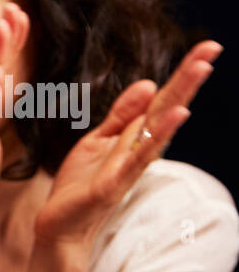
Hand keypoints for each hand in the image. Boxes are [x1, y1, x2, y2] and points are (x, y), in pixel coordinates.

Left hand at [33, 40, 221, 248]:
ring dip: (179, 98)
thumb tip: (149, 83)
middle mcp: (138, 149)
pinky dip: (156, 136)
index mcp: (134, 136)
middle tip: (213, 47)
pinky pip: (138, 157)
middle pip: (167, 107)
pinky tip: (173, 116)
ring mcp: (129, 166)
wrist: (58, 225)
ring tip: (200, 70)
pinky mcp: (114, 183)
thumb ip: (122, 115)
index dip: (182, 73)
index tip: (207, 46)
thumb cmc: (80, 184)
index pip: (163, 99)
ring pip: (159, 128)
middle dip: (188, 77)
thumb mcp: (99, 141)